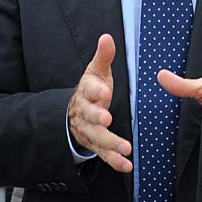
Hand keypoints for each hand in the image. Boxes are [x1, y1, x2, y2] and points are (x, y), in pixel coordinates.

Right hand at [68, 34, 132, 172]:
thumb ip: (103, 56)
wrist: (74, 112)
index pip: (89, 90)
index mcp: (86, 93)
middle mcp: (85, 114)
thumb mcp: (95, 71)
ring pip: (97, 138)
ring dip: (110, 143)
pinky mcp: (96, 144)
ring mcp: (89, 131)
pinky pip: (104, 154)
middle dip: (98, 117)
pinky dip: (115, 161)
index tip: (104, 91)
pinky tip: (127, 165)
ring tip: (125, 147)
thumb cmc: (91, 89)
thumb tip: (107, 37)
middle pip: (90, 116)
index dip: (96, 91)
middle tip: (107, 118)